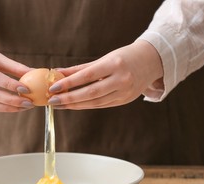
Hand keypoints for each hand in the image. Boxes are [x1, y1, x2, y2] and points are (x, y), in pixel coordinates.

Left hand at [47, 40, 163, 108]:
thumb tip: (58, 73)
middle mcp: (121, 79)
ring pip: (96, 103)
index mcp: (115, 64)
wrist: (150, 62)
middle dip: (70, 98)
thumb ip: (80, 68)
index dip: (69, 83)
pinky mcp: (125, 101)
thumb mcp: (104, 59)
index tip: (54, 87)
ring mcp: (125, 92)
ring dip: (75, 105)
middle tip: (53, 100)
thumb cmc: (124, 57)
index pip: (88, 76)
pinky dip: (86, 106)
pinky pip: (102, 105)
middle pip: (91, 93)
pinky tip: (74, 105)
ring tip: (60, 104)